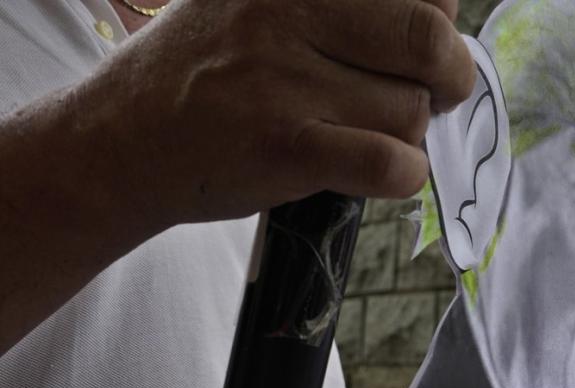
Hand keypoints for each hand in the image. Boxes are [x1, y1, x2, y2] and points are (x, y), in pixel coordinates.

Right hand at [75, 0, 475, 231]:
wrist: (118, 141)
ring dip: (407, 134)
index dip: (439, 22)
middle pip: (426, 41)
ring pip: (410, 110)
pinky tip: (382, 172)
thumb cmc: (210, 72)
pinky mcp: (284, 147)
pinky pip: (389, 163)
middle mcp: (285, 12)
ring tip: (365, 134)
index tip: (421, 49)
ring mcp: (283, 81)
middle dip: (449, 76)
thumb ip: (347, 5)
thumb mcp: (262, 5)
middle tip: (435, 95)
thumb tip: (446, 14)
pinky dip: (403, 175)